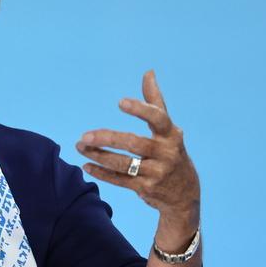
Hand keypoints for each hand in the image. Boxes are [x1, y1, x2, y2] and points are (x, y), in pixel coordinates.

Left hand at [75, 70, 199, 224]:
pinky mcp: (146, 189)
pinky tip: (86, 166)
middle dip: (107, 139)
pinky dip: (102, 173)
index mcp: (172, 135)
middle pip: (134, 143)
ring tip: (81, 147)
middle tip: (85, 135)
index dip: (140, 109)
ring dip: (99, 156)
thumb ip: (155, 101)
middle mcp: (166, 153)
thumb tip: (148, 72)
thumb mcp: (168, 129)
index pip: (158, 118)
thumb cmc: (171, 152)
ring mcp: (157, 173)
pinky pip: (120, 180)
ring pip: (124, 164)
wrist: (184, 194)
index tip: (120, 102)